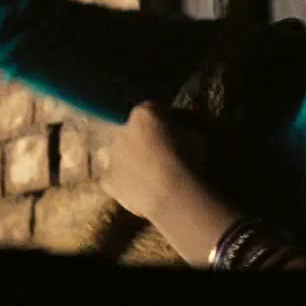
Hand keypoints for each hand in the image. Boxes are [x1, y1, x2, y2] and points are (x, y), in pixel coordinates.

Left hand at [99, 103, 211, 222]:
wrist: (174, 194)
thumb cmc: (190, 160)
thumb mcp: (198, 132)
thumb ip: (187, 122)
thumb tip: (188, 119)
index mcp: (143, 113)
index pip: (151, 111)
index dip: (163, 122)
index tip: (173, 132)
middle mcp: (121, 130)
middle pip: (130, 130)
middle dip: (142, 138)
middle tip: (160, 153)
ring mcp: (111, 155)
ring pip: (118, 153)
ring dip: (129, 158)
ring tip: (148, 173)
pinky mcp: (108, 180)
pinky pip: (112, 178)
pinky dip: (122, 181)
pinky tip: (138, 189)